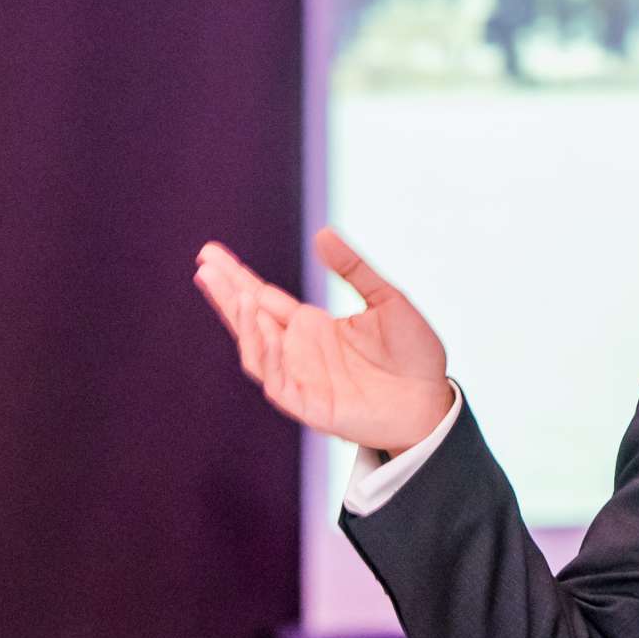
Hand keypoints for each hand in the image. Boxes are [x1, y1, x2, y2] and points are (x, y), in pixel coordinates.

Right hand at [193, 228, 454, 453]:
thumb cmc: (414, 353)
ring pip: (256, 350)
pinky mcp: (309, 404)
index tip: (210, 253)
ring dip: (243, 323)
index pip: (263, 297)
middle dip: (226, 294)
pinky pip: (276, 380)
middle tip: (204, 265)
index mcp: (312, 326)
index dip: (236, 277)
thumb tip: (322, 233)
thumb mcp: (388, 299)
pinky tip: (261, 328)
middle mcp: (298, 350)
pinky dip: (266, 355)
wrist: (434, 398)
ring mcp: (300, 377)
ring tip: (237, 294)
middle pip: (250, 319)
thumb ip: (354, 269)